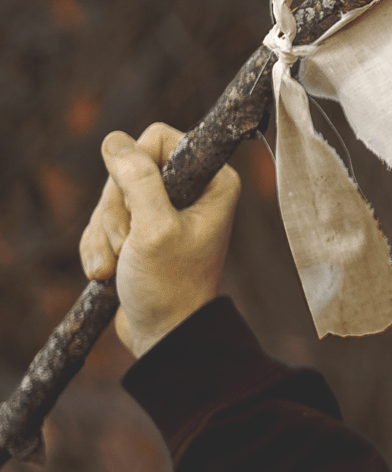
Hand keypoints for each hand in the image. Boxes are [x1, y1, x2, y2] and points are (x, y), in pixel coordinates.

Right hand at [79, 123, 241, 357]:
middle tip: (129, 244)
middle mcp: (194, 189)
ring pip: (111, 195)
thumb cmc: (169, 285)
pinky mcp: (142, 229)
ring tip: (118, 265)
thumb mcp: (154, 228)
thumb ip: (139, 180)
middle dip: (116, 211)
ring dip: (104, 234)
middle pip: (128, 168)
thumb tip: (115, 141)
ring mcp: (166, 210)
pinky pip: (103, 220)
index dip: (136, 167)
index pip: (158, 138)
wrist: (163, 333)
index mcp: (214, 180)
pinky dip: (99, 246)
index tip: (139, 206)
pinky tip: (108, 273)